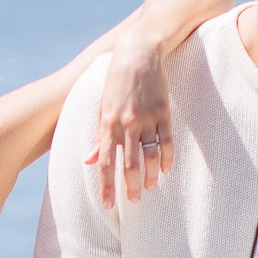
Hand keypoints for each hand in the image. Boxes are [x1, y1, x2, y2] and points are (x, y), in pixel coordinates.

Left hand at [87, 0, 233, 209]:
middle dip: (130, 187)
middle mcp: (126, 124)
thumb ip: (98, 136)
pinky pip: (167, 141)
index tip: (107, 205)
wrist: (138, 53)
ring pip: (149, 156)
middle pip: (129, 165)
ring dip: (150, 176)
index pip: (105, 163)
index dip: (106, 186)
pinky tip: (166, 169)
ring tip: (150, 188)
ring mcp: (146, 119)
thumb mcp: (101, 107)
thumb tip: (90, 160)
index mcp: (107, 124)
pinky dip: (167, 158)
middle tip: (133, 201)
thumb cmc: (115, 81)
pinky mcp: (163, 112)